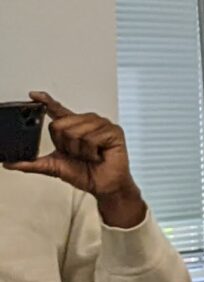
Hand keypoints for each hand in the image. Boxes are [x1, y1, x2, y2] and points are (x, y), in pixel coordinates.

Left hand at [7, 93, 143, 224]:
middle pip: (60, 125)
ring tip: (89, 155)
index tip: (33, 95)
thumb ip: (32, 163)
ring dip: (79, 151)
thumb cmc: (84, 173)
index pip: (57, 110)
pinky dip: (91, 152)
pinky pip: (92, 138)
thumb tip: (9, 163)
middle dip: (65, 145)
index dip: (46, 101)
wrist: (103, 186)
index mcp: (72, 126)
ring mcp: (101, 124)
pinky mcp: (114, 131)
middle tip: (78, 154)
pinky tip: (98, 155)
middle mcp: (86, 121)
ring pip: (76, 132)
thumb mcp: (53, 167)